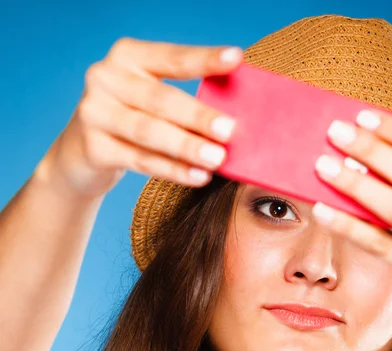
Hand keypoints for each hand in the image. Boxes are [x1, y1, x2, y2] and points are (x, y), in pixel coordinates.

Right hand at [34, 38, 244, 199]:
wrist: (80, 155)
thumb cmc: (131, 123)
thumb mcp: (149, 102)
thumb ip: (181, 102)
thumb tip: (233, 120)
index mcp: (127, 57)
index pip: (172, 57)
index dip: (204, 59)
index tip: (236, 58)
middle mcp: (106, 78)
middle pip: (161, 99)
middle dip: (198, 115)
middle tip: (230, 130)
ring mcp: (95, 112)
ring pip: (150, 131)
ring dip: (187, 146)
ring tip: (217, 159)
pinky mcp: (94, 147)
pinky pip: (142, 160)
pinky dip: (173, 170)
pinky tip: (198, 177)